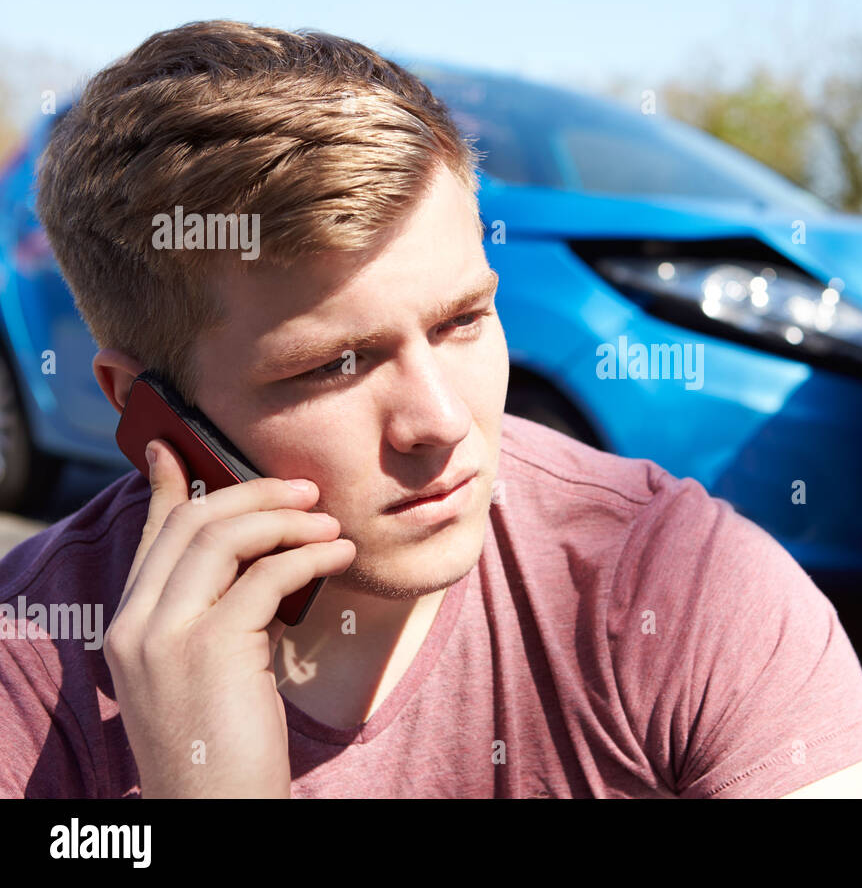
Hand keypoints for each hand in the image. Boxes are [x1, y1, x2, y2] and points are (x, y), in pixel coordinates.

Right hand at [104, 438, 354, 797]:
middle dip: (252, 494)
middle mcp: (136, 625)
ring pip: (224, 538)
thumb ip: (217, 616)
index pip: (150, 538)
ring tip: (329, 522)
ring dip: (286, 519)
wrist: (216, 807)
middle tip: (304, 490)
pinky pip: (267, 575)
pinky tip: (339, 555)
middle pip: (190, 524)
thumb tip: (264, 563)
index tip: (178, 447)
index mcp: (129, 627)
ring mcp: (166, 635)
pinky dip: (309, 555)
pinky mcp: (211, 648)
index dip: (166, 487)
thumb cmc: (226, 745)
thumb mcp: (210, 671)